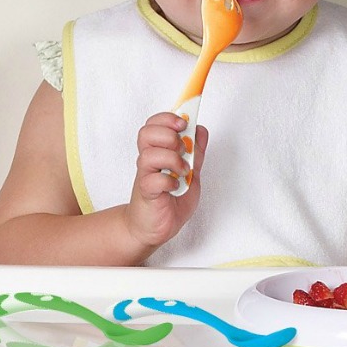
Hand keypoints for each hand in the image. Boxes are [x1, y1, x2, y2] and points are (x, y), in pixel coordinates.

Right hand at [124, 112, 207, 248]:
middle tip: (182, 150)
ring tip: (182, 171)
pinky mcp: (146, 193)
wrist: (153, 228)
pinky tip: (175, 187)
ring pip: (149, 154)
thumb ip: (195, 153)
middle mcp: (148, 160)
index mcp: (158, 151)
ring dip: (172, 160)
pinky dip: (169, 181)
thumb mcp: (191, 173)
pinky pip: (153, 180)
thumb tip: (200, 130)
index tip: (183, 124)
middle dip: (170, 136)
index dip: (168, 118)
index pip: (154, 124)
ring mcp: (146, 176)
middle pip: (147, 133)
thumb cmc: (169, 200)